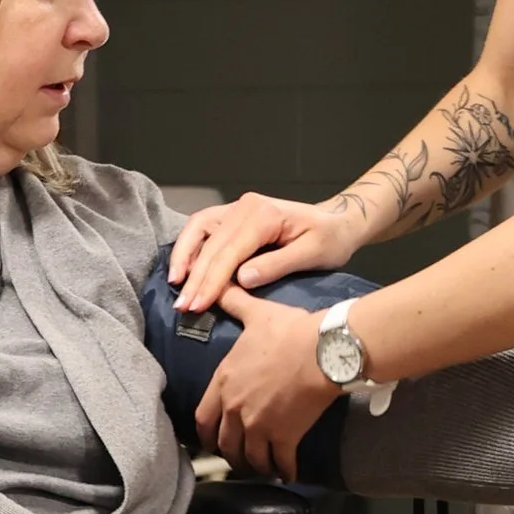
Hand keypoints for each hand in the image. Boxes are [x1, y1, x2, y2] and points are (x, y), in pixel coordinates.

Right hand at [169, 188, 367, 312]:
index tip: (198, 304)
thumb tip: (242, 279)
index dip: (212, 280)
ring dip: (184, 258)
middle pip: (211, 243)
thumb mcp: (313, 254)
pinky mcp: (233, 215)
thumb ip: (278, 265)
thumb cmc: (330, 239)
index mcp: (264, 214)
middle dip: (195, 277)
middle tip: (183, 307)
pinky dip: (190, 247)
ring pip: (199, 229)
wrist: (338, 221)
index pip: (230, 251)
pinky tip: (182, 269)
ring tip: (175, 286)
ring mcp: (237, 207)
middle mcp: (246, 206)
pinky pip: (204, 227)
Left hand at [194, 293, 334, 476]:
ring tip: (262, 468)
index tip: (213, 440)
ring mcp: (258, 426)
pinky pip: (279, 463)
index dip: (207, 434)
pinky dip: (283, 471)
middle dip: (230, 455)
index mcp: (223, 382)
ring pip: (249, 458)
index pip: (203, 418)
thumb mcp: (256, 313)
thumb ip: (233, 302)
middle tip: (239, 458)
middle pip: (224, 444)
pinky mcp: (284, 438)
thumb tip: (219, 285)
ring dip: (255, 466)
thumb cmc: (290, 330)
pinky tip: (288, 474)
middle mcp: (235, 409)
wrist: (323, 350)